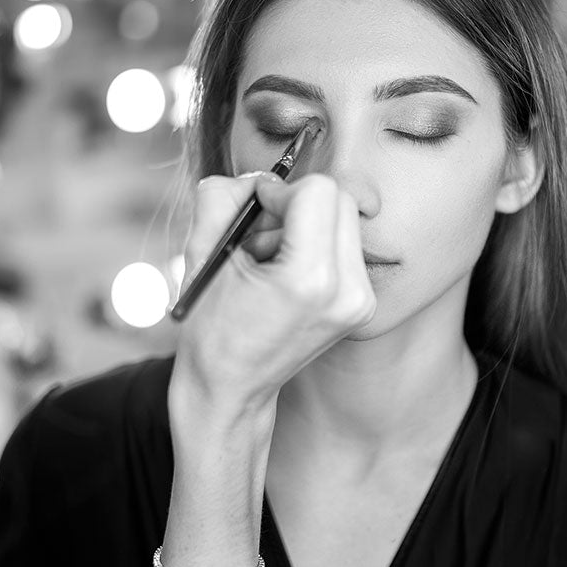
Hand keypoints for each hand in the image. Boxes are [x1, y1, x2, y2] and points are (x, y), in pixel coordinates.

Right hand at [171, 171, 374, 419]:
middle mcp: (346, 291)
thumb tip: (259, 178)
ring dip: (307, 224)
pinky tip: (290, 275)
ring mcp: (360, 301)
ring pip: (345, 217)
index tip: (254, 212)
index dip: (279, 192)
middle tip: (261, 236)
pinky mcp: (364, 305)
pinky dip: (317, 245)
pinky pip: (346, 244)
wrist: (231, 387)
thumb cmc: (209, 323)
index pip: (319, 190)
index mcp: (308, 279)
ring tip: (273, 261)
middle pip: (340, 198)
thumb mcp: (202, 252)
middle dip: (297, 204)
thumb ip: (224, 196)